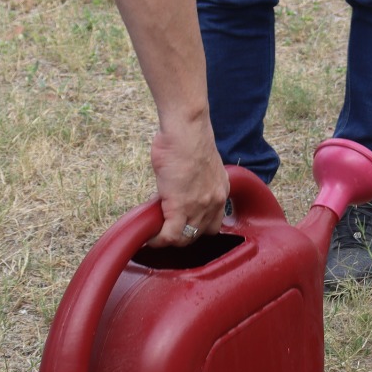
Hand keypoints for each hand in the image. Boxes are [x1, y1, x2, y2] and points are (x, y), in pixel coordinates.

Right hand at [146, 117, 227, 246]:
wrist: (186, 130)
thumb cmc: (187, 138)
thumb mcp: (200, 165)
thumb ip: (195, 182)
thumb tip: (178, 188)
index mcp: (221, 191)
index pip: (215, 223)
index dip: (198, 229)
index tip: (184, 227)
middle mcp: (215, 202)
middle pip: (201, 234)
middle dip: (183, 236)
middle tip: (166, 231)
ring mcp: (199, 207)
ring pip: (186, 239)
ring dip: (170, 240)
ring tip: (157, 235)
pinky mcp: (180, 208)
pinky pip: (171, 236)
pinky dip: (159, 241)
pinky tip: (151, 238)